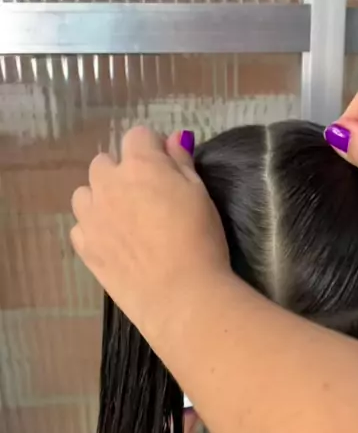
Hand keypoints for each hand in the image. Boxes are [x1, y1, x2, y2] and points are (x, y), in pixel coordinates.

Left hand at [71, 128, 229, 346]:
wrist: (181, 295)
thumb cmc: (200, 241)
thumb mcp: (200, 194)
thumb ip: (182, 164)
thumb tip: (173, 140)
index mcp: (140, 165)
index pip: (138, 136)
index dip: (153, 151)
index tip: (166, 171)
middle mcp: (108, 184)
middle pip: (104, 164)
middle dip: (121, 174)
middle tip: (145, 200)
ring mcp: (91, 216)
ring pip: (85, 194)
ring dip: (100, 200)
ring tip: (124, 223)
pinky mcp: (85, 247)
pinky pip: (80, 227)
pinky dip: (93, 230)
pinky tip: (114, 246)